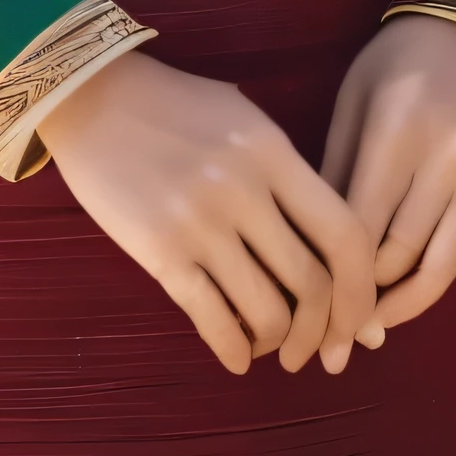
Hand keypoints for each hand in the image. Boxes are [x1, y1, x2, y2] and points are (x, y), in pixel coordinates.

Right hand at [37, 48, 375, 377]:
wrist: (93, 98)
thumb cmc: (177, 106)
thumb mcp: (246, 121)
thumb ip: (287, 175)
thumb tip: (331, 246)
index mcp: (274, 152)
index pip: (345, 233)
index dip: (362, 288)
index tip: (361, 320)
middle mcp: (245, 190)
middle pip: (312, 282)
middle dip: (323, 331)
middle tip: (318, 351)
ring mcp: (200, 224)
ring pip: (266, 311)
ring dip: (278, 343)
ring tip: (272, 345)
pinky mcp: (159, 253)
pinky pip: (212, 319)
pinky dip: (234, 350)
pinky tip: (238, 357)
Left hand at [321, 16, 455, 355]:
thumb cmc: (394, 61)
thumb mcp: (351, 103)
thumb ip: (333, 173)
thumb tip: (307, 255)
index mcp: (394, 131)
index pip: (357, 226)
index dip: (330, 280)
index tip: (303, 322)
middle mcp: (440, 158)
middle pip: (393, 254)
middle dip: (357, 305)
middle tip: (323, 344)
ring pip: (431, 264)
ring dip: (393, 308)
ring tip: (359, 337)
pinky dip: (426, 287)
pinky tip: (397, 307)